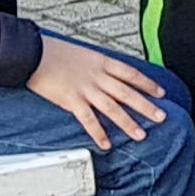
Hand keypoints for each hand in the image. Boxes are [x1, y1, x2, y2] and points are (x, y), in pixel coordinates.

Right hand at [28, 36, 172, 149]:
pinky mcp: (71, 100)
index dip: (148, 84)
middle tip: (162, 117)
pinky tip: (107, 144)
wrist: (32, 53)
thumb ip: (96, 65)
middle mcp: (97, 76)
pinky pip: (89, 120)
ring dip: (128, 123)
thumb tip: (106, 73)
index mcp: (101, 61)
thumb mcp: (82, 53)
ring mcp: (85, 89)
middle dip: (146, 106)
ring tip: (141, 135)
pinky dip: (99, 133)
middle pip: (127, 93)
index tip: (160, 93)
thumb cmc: (53, 51)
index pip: (131, 74)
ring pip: (113, 108)